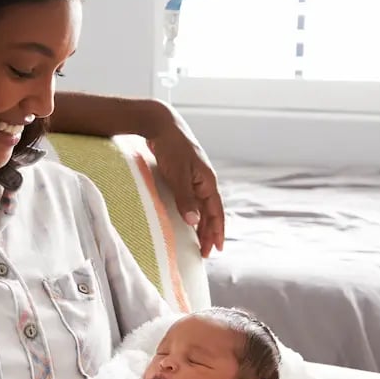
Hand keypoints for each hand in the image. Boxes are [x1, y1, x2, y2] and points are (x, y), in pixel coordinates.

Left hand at [143, 101, 225, 257]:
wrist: (162, 125)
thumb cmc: (171, 147)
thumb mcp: (178, 175)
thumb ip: (185, 198)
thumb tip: (194, 222)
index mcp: (208, 182)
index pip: (216, 212)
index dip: (217, 231)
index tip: (216, 249)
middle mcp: (204, 181)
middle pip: (210, 212)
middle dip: (209, 233)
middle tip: (205, 253)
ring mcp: (195, 178)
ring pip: (202, 207)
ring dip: (201, 224)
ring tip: (197, 241)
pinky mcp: (184, 175)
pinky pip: (192, 200)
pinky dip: (192, 212)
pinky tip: (186, 219)